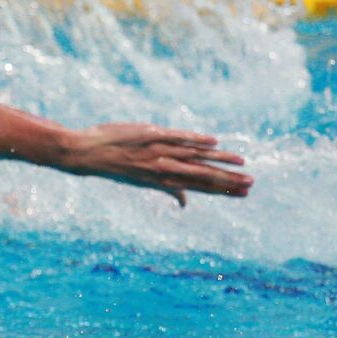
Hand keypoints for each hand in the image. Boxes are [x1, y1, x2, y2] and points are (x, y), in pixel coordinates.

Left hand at [66, 123, 251, 205]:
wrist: (85, 154)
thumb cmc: (114, 166)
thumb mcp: (141, 181)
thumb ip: (166, 187)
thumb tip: (184, 202)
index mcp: (162, 181)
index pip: (199, 187)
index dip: (222, 190)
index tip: (243, 193)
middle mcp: (162, 169)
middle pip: (202, 176)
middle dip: (228, 180)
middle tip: (251, 184)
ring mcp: (158, 152)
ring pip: (195, 157)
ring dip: (219, 161)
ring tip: (242, 164)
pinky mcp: (152, 135)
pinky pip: (178, 138)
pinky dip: (195, 140)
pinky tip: (213, 143)